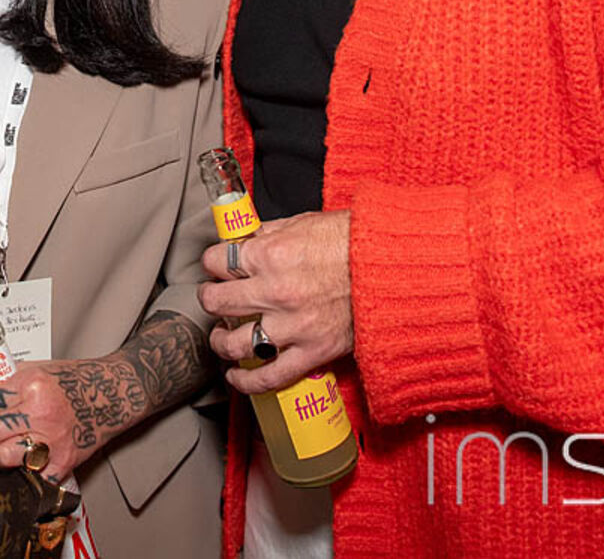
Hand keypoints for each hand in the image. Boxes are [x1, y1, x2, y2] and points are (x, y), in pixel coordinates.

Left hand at [0, 360, 115, 482]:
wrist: (110, 396)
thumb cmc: (74, 382)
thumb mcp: (37, 369)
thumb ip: (6, 380)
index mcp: (32, 385)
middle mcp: (41, 413)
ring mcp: (51, 440)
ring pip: (1, 458)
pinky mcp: (61, 463)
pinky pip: (29, 476)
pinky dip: (19, 474)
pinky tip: (15, 467)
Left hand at [199, 209, 352, 394]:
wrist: (393, 266)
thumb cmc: (354, 241)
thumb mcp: (303, 222)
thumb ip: (268, 233)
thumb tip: (246, 240)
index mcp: (269, 255)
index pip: (216, 262)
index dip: (212, 264)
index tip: (216, 268)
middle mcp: (275, 291)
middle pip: (217, 302)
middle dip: (210, 300)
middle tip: (214, 299)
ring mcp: (292, 325)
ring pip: (234, 344)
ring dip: (220, 342)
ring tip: (221, 338)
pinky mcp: (312, 352)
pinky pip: (270, 376)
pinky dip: (247, 382)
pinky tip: (237, 377)